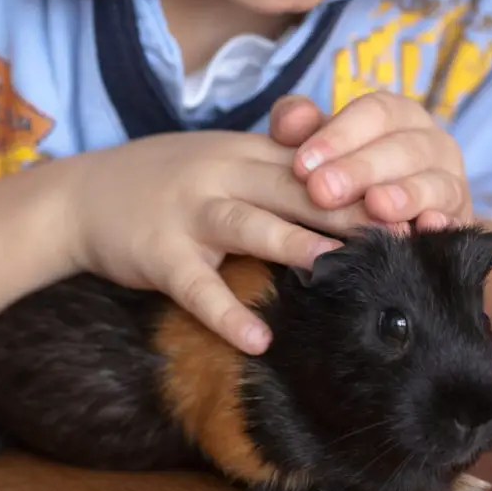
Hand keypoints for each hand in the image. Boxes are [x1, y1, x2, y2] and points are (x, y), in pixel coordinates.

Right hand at [63, 131, 369, 355]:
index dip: (361, 184)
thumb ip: (275, 168)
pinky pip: (196, 286)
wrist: (83, 194)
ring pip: (250, 225)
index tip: (407, 204)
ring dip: (295, 245)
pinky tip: (258, 337)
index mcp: (243, 152)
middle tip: (398, 237)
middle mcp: (221, 175)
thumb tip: (343, 190)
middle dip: (347, 212)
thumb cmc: (165, 179)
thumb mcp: (220, 158)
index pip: (312, 165)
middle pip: (292, 191)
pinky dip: (226, 312)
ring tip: (338, 270)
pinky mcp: (159, 253)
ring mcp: (188, 212)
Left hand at [270, 92, 471, 232]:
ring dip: (404, 194)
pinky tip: (424, 229)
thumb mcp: (319, 146)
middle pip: (402, 147)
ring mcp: (450, 181)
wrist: (386, 224)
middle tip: (322, 191)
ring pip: (433, 182)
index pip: (375, 112)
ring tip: (375, 206)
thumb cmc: (345, 175)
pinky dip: (441, 223)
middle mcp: (431, 142)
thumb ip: (297, 126)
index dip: (339, 135)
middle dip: (361, 169)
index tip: (302, 165)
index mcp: (398, 114)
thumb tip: (290, 121)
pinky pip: (455, 219)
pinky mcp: (460, 220)